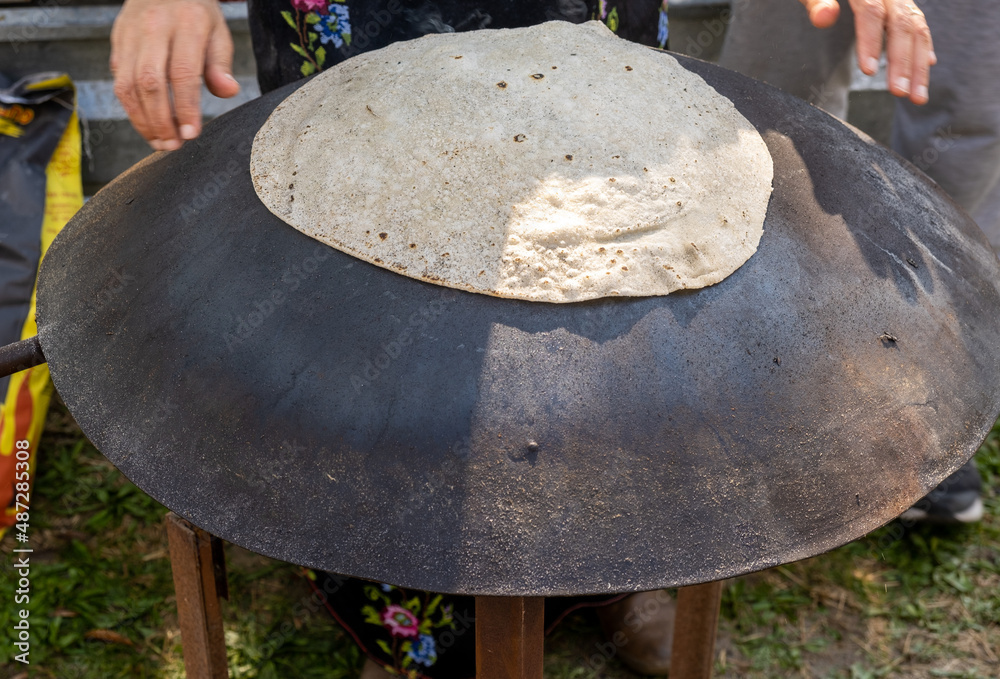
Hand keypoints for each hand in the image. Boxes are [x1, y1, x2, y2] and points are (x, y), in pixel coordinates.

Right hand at [111, 0, 240, 149]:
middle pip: (150, 82)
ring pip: (127, 84)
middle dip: (160, 120)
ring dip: (142, 120)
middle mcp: (154, 27)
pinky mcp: (117, 42)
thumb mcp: (218, 32)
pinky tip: (147, 124)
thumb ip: (221, 63)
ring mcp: (130, 34)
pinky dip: (131, 108)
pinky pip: (118, 80)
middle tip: (173, 146)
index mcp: (186, 24)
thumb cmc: (195, 13)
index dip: (185, 107)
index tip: (191, 134)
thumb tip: (228, 92)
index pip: (183, 72)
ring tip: (160, 142)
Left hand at [800, 0, 934, 104]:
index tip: (868, 71)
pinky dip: (923, 46)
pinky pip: (917, 23)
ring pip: (916, 27)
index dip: (871, 41)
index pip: (871, 11)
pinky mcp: (902, 4)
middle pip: (901, 23)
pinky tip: (927, 65)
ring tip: (917, 96)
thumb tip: (825, 16)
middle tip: (899, 93)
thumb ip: (816, 0)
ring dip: (919, 63)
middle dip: (903, 61)